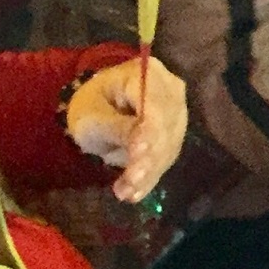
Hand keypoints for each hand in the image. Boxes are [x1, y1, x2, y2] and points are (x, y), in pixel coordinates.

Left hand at [65, 55, 187, 202]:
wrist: (99, 110)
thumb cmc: (91, 106)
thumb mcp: (93, 115)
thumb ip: (116, 128)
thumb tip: (140, 146)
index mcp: (148, 74)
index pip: (156, 105)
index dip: (150, 132)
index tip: (138, 155)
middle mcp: (171, 92)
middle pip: (167, 129)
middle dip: (148, 160)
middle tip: (130, 183)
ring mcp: (177, 116)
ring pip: (168, 148)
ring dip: (148, 174)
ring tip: (125, 192)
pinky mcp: (175, 138)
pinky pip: (165, 160)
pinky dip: (149, 179)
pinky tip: (134, 194)